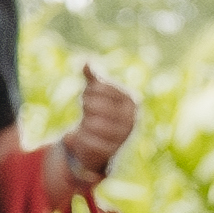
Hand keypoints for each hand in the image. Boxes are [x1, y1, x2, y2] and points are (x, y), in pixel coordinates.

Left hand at [56, 66, 138, 188]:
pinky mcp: (112, 150)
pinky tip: (84, 135)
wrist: (104, 142)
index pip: (102, 88)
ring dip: (84, 122)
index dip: (90, 90)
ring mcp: (122, 135)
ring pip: (92, 123)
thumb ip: (93, 78)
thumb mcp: (97, 93)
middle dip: (87, 104)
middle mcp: (131, 118)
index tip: (88, 94)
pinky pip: (89, 140)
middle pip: (95, 105)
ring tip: (87, 121)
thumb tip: (86, 62)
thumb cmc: (101, 111)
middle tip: (87, 107)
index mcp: (131, 101)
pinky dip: (82, 137)